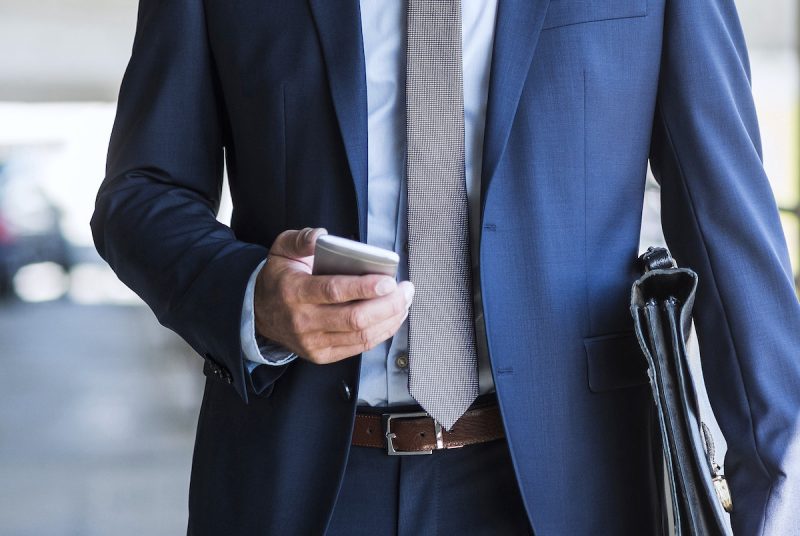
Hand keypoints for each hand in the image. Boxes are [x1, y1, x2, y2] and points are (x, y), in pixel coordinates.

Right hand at [254, 228, 413, 363]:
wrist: (260, 313)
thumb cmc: (280, 278)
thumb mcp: (282, 250)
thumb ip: (301, 239)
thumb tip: (321, 235)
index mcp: (294, 291)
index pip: (334, 291)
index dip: (364, 288)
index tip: (388, 281)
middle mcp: (303, 320)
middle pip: (354, 318)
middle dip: (388, 305)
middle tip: (405, 290)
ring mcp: (313, 342)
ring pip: (361, 335)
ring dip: (390, 319)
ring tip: (404, 301)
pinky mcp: (322, 355)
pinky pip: (359, 346)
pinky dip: (382, 332)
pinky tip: (392, 317)